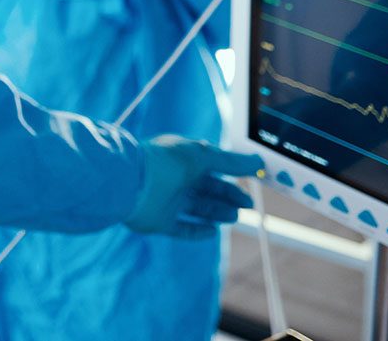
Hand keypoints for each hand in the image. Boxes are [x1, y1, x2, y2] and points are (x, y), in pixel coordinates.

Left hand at [124, 135, 261, 238]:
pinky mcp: (159, 221)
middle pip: (207, 189)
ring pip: (197, 208)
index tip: (251, 179)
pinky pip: (181, 228)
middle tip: (247, 203)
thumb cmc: (166, 161)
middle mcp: (175, 178)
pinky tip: (212, 232)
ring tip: (234, 216)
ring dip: (217, 212)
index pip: (211, 165)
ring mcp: (166, 200)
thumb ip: (231, 161)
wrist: (129, 182)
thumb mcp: (203, 155)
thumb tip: (258, 160)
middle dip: (228, 196)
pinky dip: (197, 231)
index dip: (231, 173)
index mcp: (183, 158)